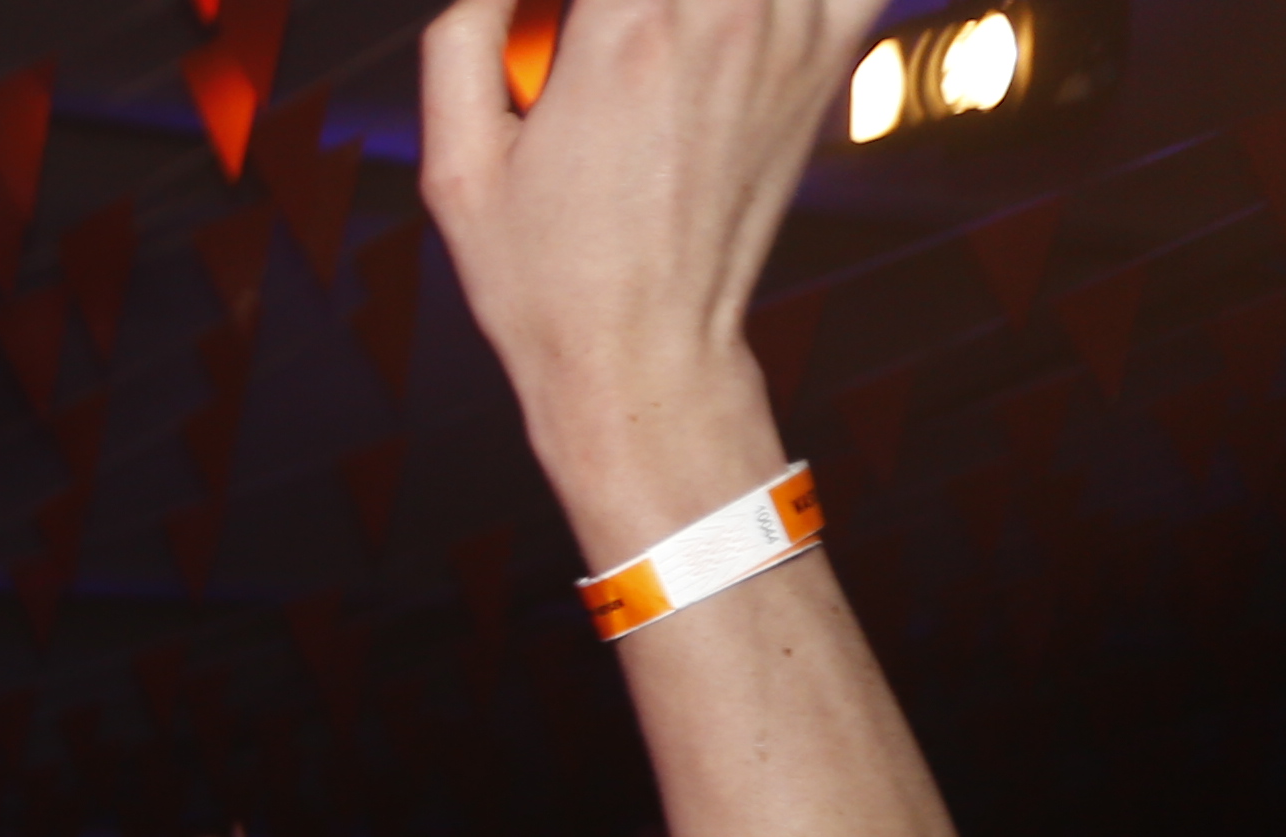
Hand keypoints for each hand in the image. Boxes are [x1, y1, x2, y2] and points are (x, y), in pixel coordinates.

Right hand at [416, 0, 853, 553]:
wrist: (644, 354)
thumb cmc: (545, 277)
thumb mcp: (456, 163)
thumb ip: (463, 35)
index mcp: (626, 30)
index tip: (561, 13)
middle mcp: (724, 14)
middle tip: (605, 24)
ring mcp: (790, 31)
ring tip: (656, 27)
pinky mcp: (829, 56)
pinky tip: (742, 16)